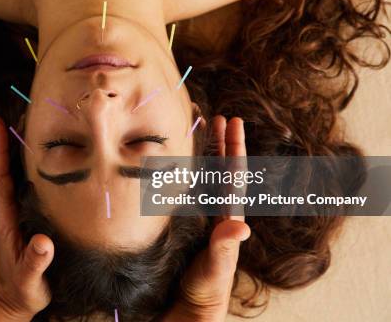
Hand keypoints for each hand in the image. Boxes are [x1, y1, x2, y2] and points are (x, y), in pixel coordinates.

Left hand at [0, 115, 53, 320]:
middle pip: (3, 167)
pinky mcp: (22, 219)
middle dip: (5, 139)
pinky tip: (41, 158)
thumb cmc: (20, 292)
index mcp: (4, 219)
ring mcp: (13, 214)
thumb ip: (35, 262)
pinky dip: (26, 167)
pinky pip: (23, 186)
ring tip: (25, 124)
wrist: (11, 304)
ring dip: (15, 149)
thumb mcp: (29, 281)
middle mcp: (6, 211)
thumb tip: (43, 241)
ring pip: (13, 174)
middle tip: (12, 111)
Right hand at [164, 117, 250, 321]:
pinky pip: (189, 191)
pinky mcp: (185, 225)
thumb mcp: (214, 272)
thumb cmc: (204, 293)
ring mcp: (201, 218)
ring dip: (207, 153)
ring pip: (207, 177)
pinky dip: (188, 172)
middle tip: (220, 116)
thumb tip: (240, 227)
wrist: (188, 310)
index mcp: (226, 219)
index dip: (234, 148)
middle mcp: (216, 214)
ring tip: (204, 130)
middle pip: (222, 170)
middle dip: (223, 143)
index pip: (233, 176)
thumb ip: (224, 249)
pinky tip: (179, 162)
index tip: (233, 122)